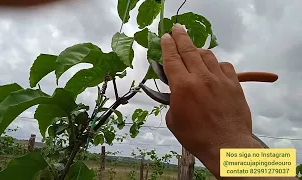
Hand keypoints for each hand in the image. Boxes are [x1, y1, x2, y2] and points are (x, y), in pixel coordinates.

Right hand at [161, 24, 277, 177]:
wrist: (226, 144)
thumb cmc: (195, 136)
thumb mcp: (173, 119)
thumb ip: (172, 100)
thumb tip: (176, 91)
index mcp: (182, 86)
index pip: (172, 58)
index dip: (167, 44)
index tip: (166, 36)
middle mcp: (200, 77)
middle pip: (189, 49)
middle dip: (180, 36)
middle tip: (176, 28)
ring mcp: (219, 79)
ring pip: (207, 55)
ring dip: (198, 51)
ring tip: (194, 52)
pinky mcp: (233, 84)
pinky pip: (225, 66)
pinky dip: (217, 65)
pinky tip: (214, 70)